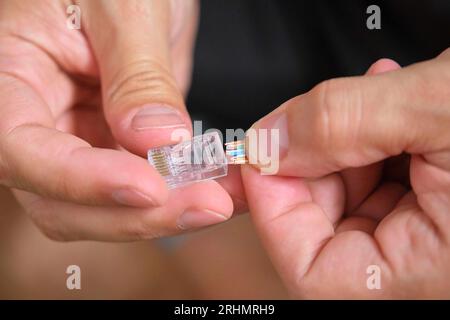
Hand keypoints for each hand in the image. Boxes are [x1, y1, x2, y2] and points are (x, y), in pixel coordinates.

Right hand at [0, 0, 234, 240]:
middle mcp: (37, 122)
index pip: (21, 150)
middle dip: (137, 214)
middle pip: (62, 202)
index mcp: (9, 77)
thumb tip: (154, 141)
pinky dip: (180, 196)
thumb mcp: (125, 7)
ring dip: (166, 213)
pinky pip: (141, 189)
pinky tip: (219, 188)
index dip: (83, 181)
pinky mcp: (114, 150)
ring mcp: (76, 142)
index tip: (148, 188)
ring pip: (104, 208)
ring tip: (225, 198)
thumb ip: (137, 76)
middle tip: (208, 205)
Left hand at [242, 51, 449, 297]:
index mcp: (434, 279)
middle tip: (310, 116)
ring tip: (369, 96)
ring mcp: (440, 241)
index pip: (311, 270)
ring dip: (345, 142)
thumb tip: (270, 138)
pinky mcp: (448, 210)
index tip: (262, 152)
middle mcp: (433, 271)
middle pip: (325, 229)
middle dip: (311, 162)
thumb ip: (345, 122)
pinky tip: (391, 106)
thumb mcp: (445, 109)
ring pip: (353, 199)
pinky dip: (376, 140)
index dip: (274, 207)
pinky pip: (388, 182)